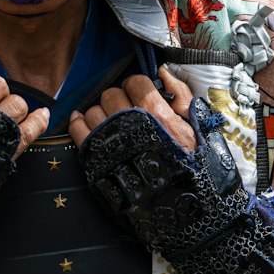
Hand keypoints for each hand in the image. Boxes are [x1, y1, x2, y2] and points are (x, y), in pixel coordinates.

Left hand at [68, 65, 195, 150]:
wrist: (176, 202)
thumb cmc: (188, 162)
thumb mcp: (195, 126)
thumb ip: (180, 94)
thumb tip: (163, 72)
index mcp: (155, 112)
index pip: (135, 81)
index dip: (137, 86)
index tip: (139, 94)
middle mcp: (130, 122)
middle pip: (112, 94)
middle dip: (119, 99)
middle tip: (127, 110)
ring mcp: (111, 139)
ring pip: (94, 110)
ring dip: (102, 113)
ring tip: (112, 123)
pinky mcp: (96, 156)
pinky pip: (78, 128)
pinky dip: (78, 122)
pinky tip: (81, 120)